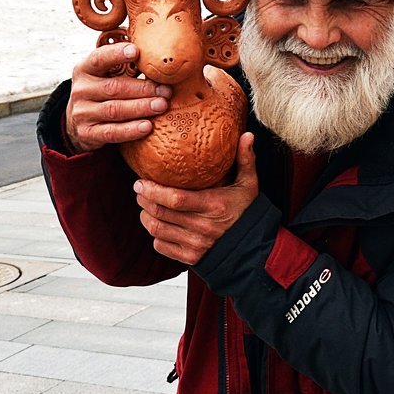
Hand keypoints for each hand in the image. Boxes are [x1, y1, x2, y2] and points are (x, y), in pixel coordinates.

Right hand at [65, 42, 171, 152]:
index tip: (136, 51)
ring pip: (115, 109)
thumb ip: (125, 64)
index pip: (99, 59)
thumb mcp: (106, 74)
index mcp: (85, 69)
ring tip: (162, 105)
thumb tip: (161, 53)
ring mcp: (82, 112)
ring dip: (141, 108)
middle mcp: (81, 90)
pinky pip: (112, 132)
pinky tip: (147, 127)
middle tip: (166, 90)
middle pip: (114, 88)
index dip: (116, 54)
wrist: (79, 121)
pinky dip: (130, 130)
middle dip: (143, 89)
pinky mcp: (87, 133)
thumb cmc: (104, 91)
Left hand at [134, 133, 258, 264]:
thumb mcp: (249, 185)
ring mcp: (195, 245)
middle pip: (160, 213)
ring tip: (145, 205)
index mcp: (214, 206)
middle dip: (144, 200)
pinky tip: (159, 224)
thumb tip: (247, 134)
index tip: (141, 182)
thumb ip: (246, 160)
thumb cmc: (249, 213)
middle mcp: (203, 227)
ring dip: (145, 216)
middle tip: (140, 189)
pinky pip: (161, 246)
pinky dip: (155, 235)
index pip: (175, 199)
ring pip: (156, 229)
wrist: (254, 248)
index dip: (154, 191)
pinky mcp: (190, 258)